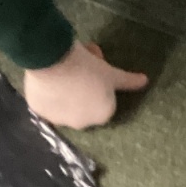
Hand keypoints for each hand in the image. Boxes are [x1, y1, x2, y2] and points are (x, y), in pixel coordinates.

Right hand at [24, 41, 146, 129]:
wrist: (53, 62)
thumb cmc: (87, 67)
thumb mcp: (111, 72)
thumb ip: (128, 81)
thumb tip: (145, 81)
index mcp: (102, 115)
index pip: (103, 102)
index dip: (98, 86)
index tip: (94, 72)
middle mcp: (81, 124)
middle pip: (83, 104)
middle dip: (82, 89)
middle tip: (78, 68)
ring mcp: (58, 120)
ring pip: (63, 105)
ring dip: (64, 92)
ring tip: (61, 70)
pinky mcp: (39, 112)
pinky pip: (45, 102)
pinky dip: (46, 92)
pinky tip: (47, 78)